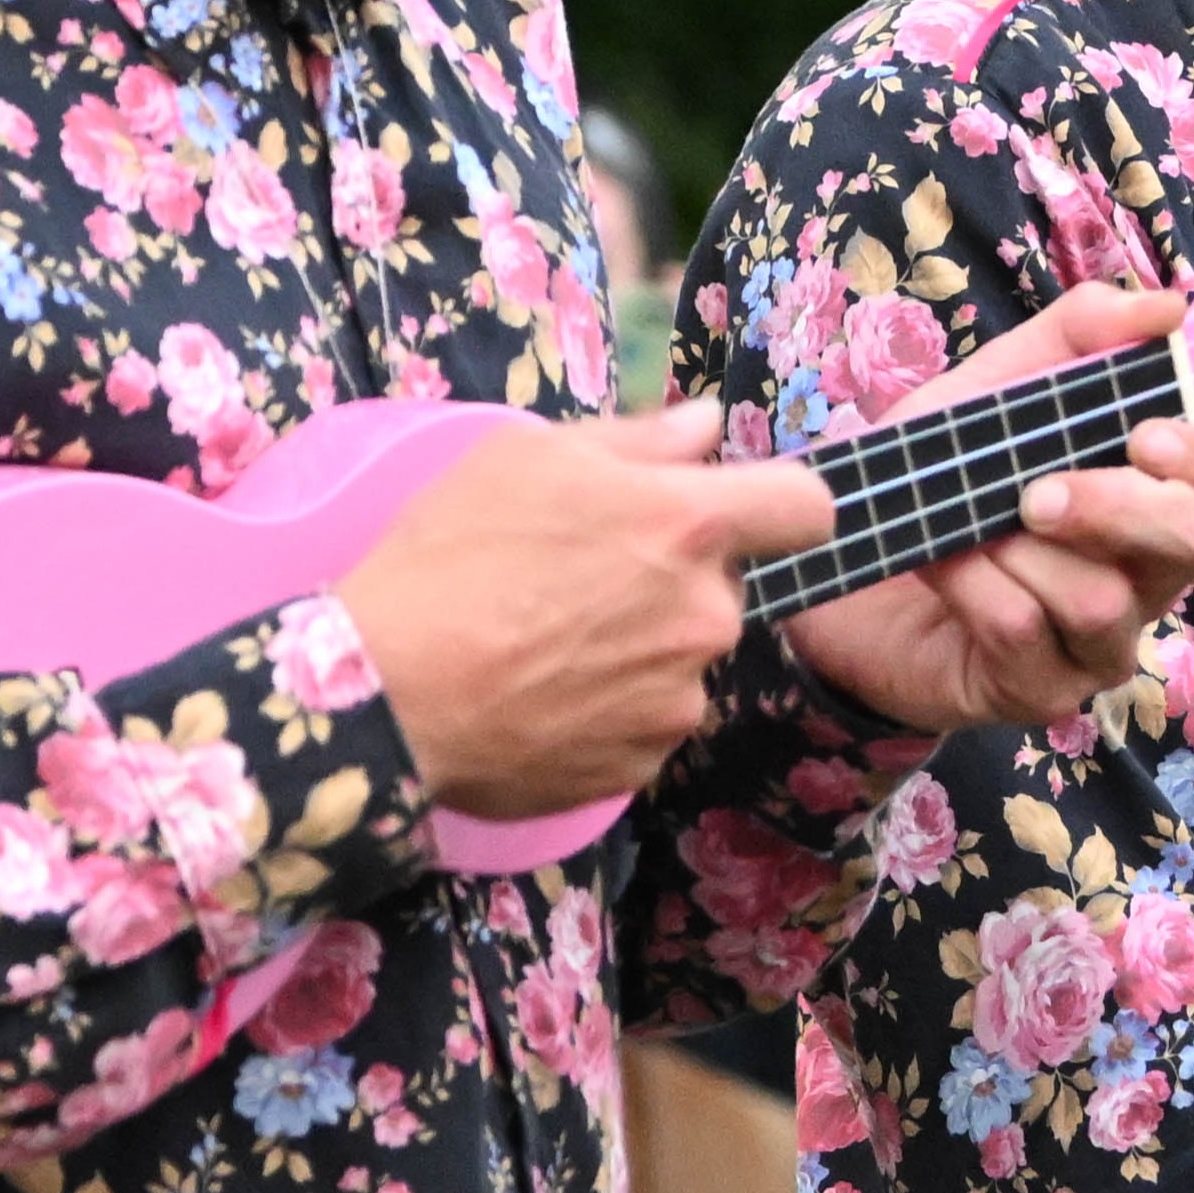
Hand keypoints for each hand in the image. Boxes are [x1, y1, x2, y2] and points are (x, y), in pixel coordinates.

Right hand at [333, 403, 836, 821]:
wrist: (386, 691)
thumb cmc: (449, 554)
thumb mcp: (527, 456)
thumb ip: (637, 439)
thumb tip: (707, 425)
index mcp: (688, 525)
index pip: (807, 508)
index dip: (778, 506)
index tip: (736, 513)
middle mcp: (704, 617)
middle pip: (724, 588)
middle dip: (672, 580)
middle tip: (581, 581)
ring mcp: (678, 701)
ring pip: (682, 660)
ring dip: (640, 650)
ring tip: (549, 647)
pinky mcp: (642, 766)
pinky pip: (646, 724)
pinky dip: (609, 712)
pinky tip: (542, 698)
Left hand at [788, 278, 1193, 737]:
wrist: (850, 568)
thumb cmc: (944, 477)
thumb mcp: (996, 386)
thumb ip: (1076, 338)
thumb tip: (1167, 310)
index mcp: (1163, 495)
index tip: (1148, 433)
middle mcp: (1152, 574)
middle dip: (1118, 505)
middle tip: (1037, 491)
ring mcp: (1105, 642)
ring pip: (1103, 598)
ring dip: (1018, 550)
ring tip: (964, 525)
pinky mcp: (1045, 690)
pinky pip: (1024, 630)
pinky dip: (971, 583)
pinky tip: (938, 564)